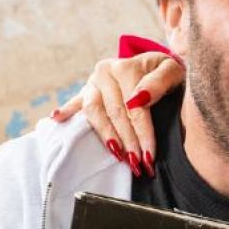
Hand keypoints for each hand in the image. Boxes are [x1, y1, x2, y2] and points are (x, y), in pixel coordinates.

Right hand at [51, 52, 184, 173]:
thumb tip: (138, 100)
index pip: (134, 108)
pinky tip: (57, 119)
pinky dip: (66, 111)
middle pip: (115, 114)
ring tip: (116, 154)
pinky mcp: (86, 90)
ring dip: (106, 136)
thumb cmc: (166, 71)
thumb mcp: (172, 71)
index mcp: (126, 67)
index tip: (149, 157)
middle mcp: (105, 72)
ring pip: (95, 113)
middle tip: (137, 164)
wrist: (155, 64)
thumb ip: (158, 83)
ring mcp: (93, 82)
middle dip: (127, 142)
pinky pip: (75, 103)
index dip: (143, 134)